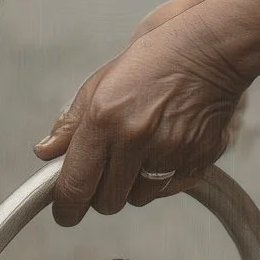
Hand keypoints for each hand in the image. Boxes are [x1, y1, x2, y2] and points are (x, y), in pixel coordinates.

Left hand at [36, 8, 249, 225]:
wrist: (212, 49)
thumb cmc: (159, 57)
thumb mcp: (103, 81)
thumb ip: (72, 122)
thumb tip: (47, 152)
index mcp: (105, 118)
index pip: (75, 185)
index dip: (66, 206)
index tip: (65, 210)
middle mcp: (135, 139)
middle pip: (106, 202)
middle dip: (101, 192)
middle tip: (106, 170)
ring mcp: (169, 153)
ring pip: (138, 198)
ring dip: (134, 184)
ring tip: (142, 148)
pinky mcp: (196, 161)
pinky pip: (169, 189)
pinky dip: (164, 178)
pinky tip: (167, 146)